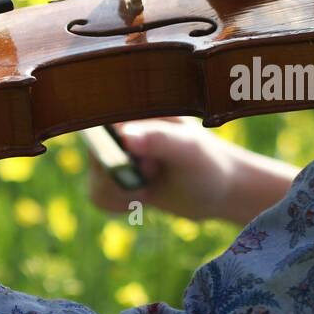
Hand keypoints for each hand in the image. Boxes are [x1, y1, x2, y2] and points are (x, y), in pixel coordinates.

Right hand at [86, 117, 296, 224]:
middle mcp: (118, 129)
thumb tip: (125, 136)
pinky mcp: (113, 177)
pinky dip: (118, 203)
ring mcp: (114, 153)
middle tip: (152, 174)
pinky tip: (142, 197)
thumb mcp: (188, 150)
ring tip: (149, 186)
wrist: (218, 190)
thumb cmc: (209, 163)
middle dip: (119, 176)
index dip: (110, 150)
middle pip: (94, 156)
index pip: (98, 125)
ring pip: (95, 180)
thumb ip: (159, 140)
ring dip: (121, 193)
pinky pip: (98, 195)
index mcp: (134, 110)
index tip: (136, 162)